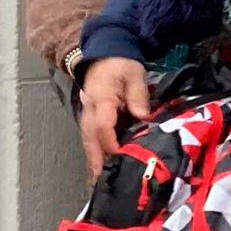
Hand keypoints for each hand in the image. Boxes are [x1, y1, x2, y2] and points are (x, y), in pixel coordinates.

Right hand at [78, 57, 149, 174]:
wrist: (105, 50)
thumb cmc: (121, 63)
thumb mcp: (134, 74)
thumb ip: (138, 96)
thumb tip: (143, 117)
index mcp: (101, 98)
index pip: (103, 125)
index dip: (111, 143)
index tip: (121, 156)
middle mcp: (90, 108)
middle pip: (90, 137)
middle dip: (96, 159)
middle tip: (101, 180)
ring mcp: (88, 111)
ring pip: (87, 138)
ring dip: (93, 158)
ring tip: (98, 179)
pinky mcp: (91, 114)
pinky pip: (90, 135)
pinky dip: (94, 150)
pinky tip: (99, 164)